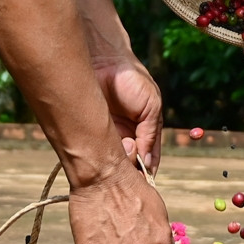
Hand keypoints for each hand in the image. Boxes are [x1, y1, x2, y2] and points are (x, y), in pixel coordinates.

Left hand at [95, 54, 162, 172]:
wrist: (103, 61)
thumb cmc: (132, 80)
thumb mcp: (152, 106)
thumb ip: (151, 133)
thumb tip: (148, 163)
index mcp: (143, 131)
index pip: (147, 158)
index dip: (146, 171)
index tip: (144, 183)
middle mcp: (125, 136)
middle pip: (130, 163)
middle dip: (132, 170)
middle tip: (131, 170)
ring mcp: (108, 135)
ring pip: (115, 161)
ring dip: (119, 163)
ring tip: (121, 153)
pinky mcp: (91, 133)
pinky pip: (97, 152)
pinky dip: (102, 158)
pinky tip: (106, 156)